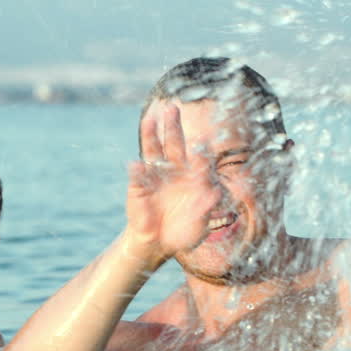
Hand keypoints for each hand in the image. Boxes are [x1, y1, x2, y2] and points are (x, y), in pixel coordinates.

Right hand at [125, 101, 220, 258]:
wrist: (160, 243)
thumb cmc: (185, 231)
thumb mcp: (202, 223)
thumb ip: (208, 207)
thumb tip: (215, 192)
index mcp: (194, 175)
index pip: (199, 158)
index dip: (200, 152)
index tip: (201, 148)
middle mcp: (174, 170)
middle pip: (174, 142)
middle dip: (173, 125)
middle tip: (172, 107)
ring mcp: (155, 176)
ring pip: (153, 151)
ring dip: (150, 134)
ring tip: (150, 119)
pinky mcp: (139, 187)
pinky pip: (137, 177)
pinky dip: (136, 171)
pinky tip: (135, 165)